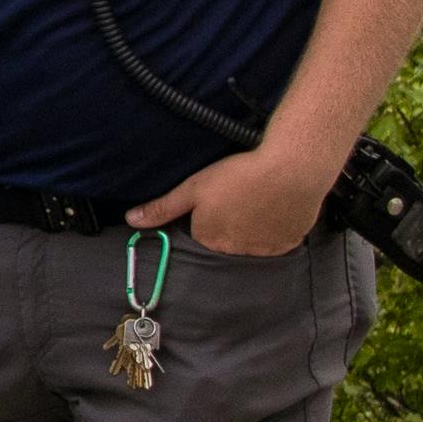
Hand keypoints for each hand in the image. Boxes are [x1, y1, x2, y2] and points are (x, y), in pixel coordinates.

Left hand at [134, 137, 333, 260]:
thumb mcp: (193, 188)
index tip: (221, 193)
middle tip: (243, 192)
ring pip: (254, 239)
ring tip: (262, 196)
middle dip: (232, 220)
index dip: (211, 210)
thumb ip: (162, 207)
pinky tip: (278, 204)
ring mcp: (264, 250)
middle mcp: (235, 251)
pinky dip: (278, 225)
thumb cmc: (240, 175)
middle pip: (229, 237)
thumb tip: (131, 220)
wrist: (291, 170)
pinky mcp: (288, 243)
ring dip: (256, 224)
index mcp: (210, 239)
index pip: (204, 230)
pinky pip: (279, 238)